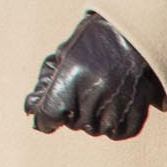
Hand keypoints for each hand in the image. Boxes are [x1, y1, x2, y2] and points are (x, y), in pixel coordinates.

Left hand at [24, 13, 164, 138]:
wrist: (135, 34)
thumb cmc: (93, 40)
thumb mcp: (63, 54)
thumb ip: (46, 83)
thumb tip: (31, 108)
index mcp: (73, 75)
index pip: (50, 114)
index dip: (42, 117)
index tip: (42, 113)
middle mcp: (95, 93)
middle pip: (71, 122)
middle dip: (69, 110)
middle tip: (80, 87)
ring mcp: (118, 106)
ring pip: (93, 129)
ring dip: (90, 117)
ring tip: (97, 91)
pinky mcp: (136, 114)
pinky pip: (116, 133)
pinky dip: (111, 124)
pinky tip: (111, 103)